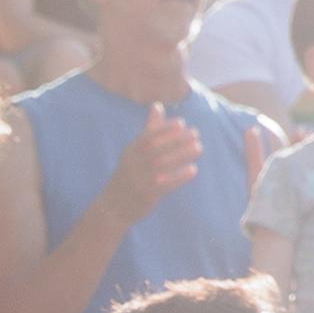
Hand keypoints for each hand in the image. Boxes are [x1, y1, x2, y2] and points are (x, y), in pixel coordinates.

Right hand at [92, 103, 202, 226]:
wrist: (114, 206)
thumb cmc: (129, 174)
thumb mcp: (134, 151)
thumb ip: (149, 130)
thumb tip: (157, 105)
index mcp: (131, 151)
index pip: (147, 136)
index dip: (164, 129)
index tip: (181, 123)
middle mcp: (134, 163)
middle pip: (157, 148)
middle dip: (177, 140)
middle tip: (196, 134)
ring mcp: (140, 179)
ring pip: (163, 164)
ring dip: (182, 155)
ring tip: (199, 148)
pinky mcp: (147, 194)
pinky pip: (166, 184)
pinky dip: (180, 176)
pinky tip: (193, 170)